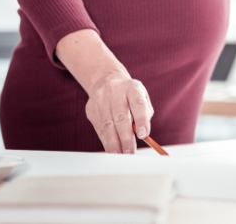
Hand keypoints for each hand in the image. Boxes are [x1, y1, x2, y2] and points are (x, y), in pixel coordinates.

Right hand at [55, 29, 153, 153]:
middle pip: (121, 117)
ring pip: (108, 125)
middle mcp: (115, 91)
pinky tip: (112, 150)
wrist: (105, 80)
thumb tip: (141, 135)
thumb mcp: (141, 97)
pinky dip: (106, 141)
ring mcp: (101, 100)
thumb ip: (144, 114)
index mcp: (132, 87)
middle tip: (131, 153)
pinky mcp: (91, 109)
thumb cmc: (129, 94)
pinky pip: (99, 128)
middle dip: (126, 138)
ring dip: (114, 143)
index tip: (143, 136)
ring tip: (121, 155)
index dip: (141, 120)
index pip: (138, 103)